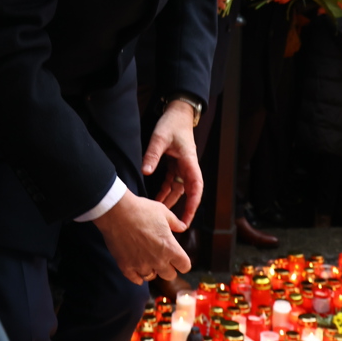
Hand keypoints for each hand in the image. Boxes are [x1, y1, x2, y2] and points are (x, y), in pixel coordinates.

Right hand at [93, 189, 190, 284]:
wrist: (117, 212)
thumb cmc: (142, 210)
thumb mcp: (163, 212)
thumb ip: (175, 223)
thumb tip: (182, 227)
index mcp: (170, 248)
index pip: (185, 266)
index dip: (183, 262)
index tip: (179, 258)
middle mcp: (157, 260)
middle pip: (170, 275)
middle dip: (169, 268)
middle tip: (163, 258)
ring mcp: (141, 265)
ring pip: (152, 277)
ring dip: (152, 270)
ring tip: (148, 260)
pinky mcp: (126, 267)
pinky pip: (136, 279)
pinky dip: (138, 275)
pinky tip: (137, 267)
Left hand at [142, 100, 203, 226]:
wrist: (178, 113)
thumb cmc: (172, 124)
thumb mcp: (160, 138)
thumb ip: (153, 155)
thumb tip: (146, 172)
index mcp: (189, 162)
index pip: (196, 187)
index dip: (193, 204)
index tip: (188, 218)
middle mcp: (188, 167)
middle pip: (188, 193)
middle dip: (183, 210)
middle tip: (177, 227)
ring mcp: (182, 167)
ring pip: (178, 189)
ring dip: (170, 201)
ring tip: (160, 216)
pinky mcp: (175, 165)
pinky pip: (172, 183)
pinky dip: (165, 192)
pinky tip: (155, 201)